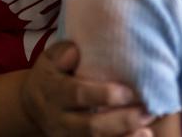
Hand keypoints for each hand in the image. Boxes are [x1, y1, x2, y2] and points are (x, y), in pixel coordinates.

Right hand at [21, 40, 153, 136]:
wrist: (33, 107)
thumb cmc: (51, 76)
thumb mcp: (49, 60)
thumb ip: (61, 53)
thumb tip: (75, 51)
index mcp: (54, 93)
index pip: (78, 95)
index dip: (104, 95)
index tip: (129, 92)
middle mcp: (60, 120)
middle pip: (91, 126)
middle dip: (121, 120)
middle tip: (147, 111)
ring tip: (148, 130)